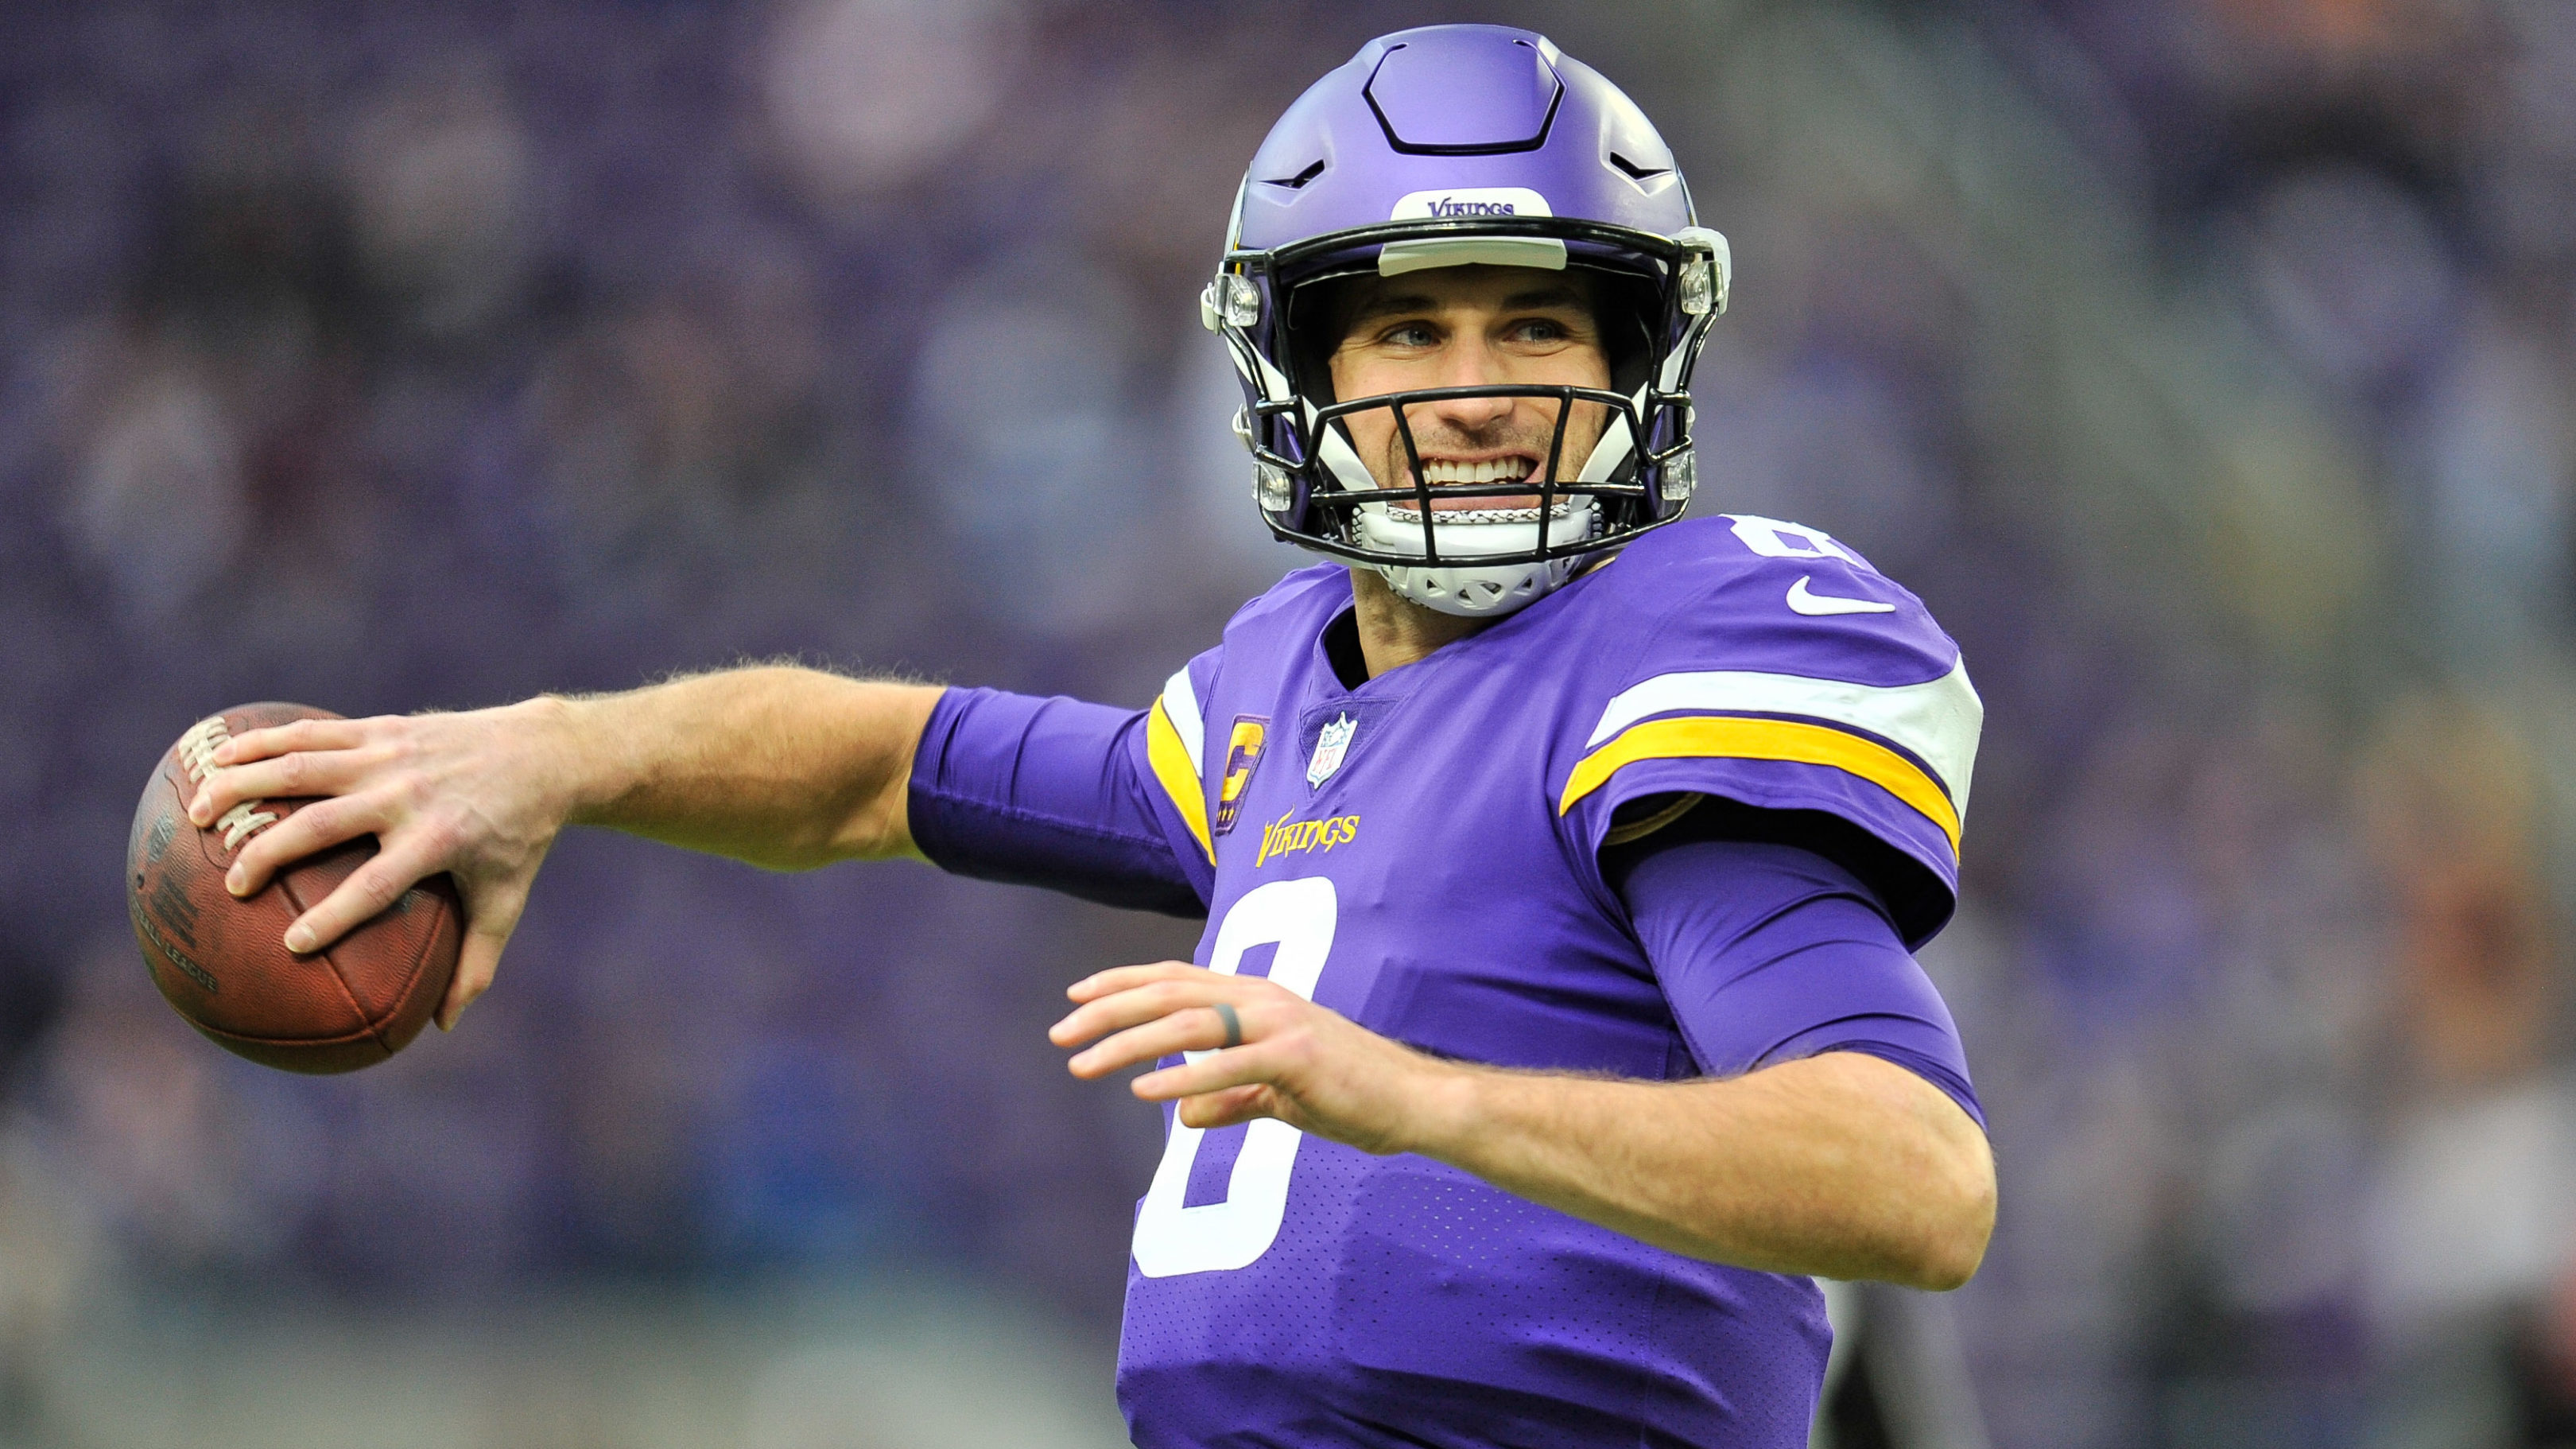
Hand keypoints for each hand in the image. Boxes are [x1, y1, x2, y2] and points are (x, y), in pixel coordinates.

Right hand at [184, 699, 582, 1029]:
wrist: (540, 754)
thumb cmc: (518, 838)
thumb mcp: (506, 900)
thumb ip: (476, 962)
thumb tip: (443, 1026)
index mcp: (440, 840)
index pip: (376, 884)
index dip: (334, 916)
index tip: (291, 945)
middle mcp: (409, 795)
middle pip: (323, 824)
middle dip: (270, 854)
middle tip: (232, 887)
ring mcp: (390, 756)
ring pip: (301, 767)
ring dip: (243, 786)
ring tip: (196, 814)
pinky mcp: (380, 729)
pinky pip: (309, 733)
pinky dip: (260, 742)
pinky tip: (215, 757)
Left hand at [1048, 962, 1455, 1155]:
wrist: (1413, 1101)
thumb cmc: (1350, 1094)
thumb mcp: (1278, 1093)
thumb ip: (1231, 1097)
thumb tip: (1184, 1112)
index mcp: (1256, 998)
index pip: (1176, 979)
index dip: (1123, 984)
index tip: (1076, 997)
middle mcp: (1262, 998)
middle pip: (1169, 994)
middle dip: (1108, 1010)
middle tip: (1059, 1031)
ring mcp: (1279, 1023)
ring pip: (1188, 1025)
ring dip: (1128, 1044)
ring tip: (1082, 1065)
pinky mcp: (1296, 1057)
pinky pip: (1228, 1065)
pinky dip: (1182, 1078)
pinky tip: (1145, 1094)